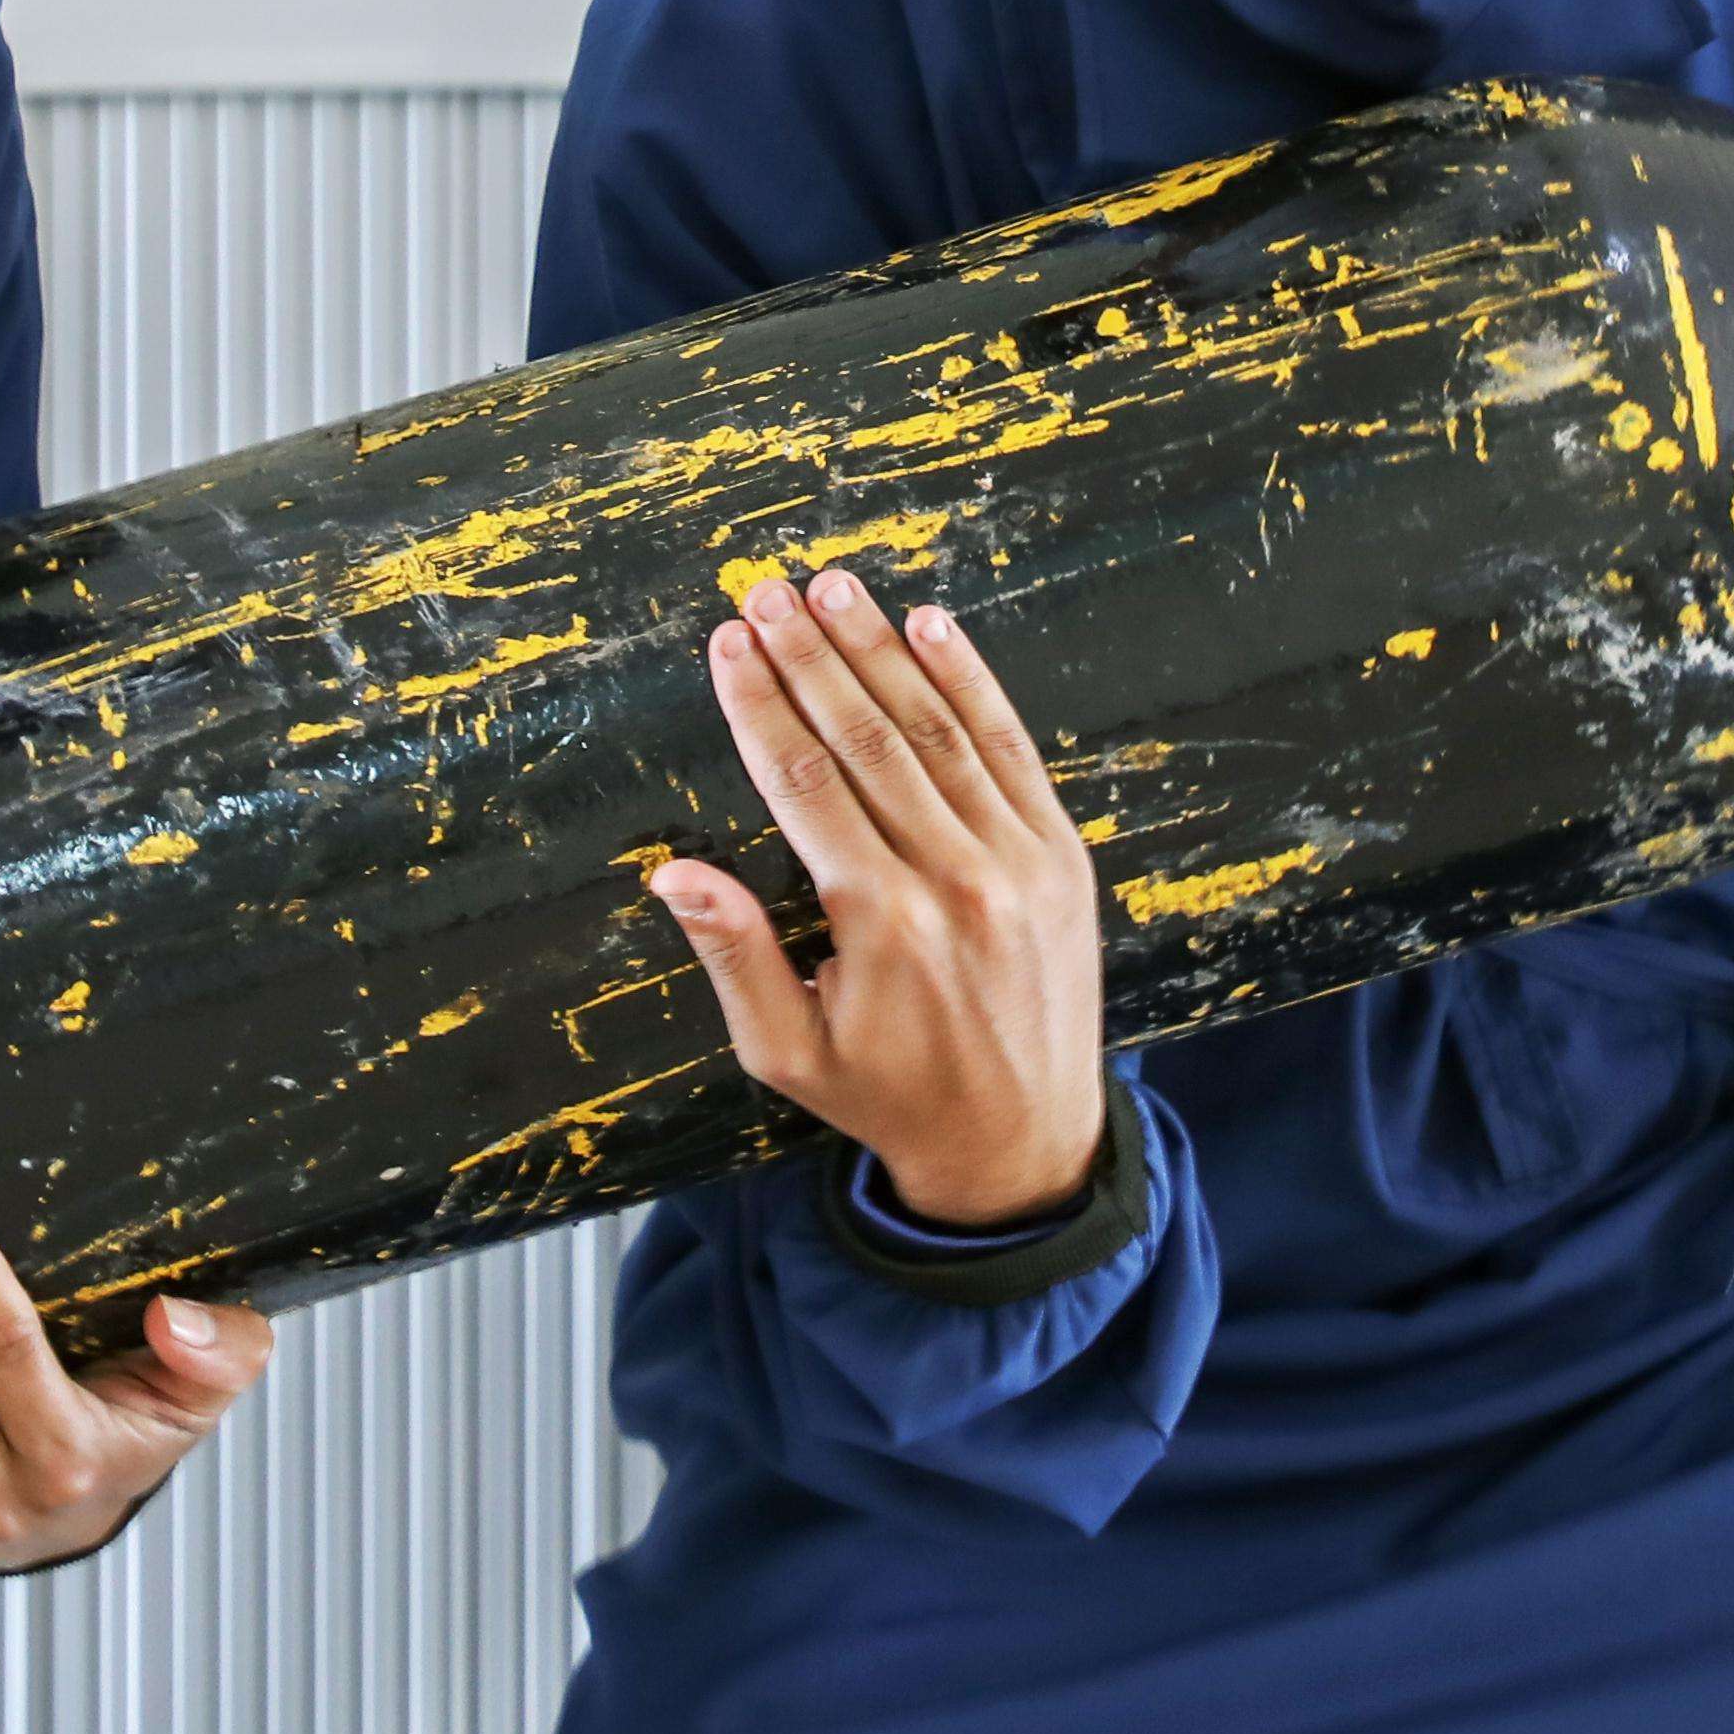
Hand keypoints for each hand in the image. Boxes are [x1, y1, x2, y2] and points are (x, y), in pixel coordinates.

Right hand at [651, 573, 1106, 1227]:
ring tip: (833, 586)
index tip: (727, 644)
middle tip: (765, 591)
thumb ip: (733, 956)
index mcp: (882, 924)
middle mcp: (957, 880)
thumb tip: (671, 873)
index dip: (761, 706)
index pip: (805, 784)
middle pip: (868, 738)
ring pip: (938, 729)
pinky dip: (972, 682)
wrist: (1022, 1146)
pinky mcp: (1061, 856)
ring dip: (881, 650)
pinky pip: (1010, 749)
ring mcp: (1019, 862)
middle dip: (810, 656)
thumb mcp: (788, 1052)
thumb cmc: (889, 1097)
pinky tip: (932, 627)